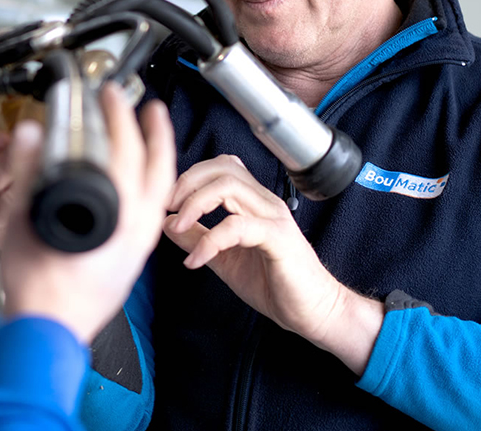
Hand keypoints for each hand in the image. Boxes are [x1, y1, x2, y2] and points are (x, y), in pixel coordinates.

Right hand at [0, 84, 174, 343]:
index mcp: (116, 217)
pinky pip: (156, 205)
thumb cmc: (39, 289)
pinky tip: (143, 173)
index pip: (127, 152)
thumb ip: (27, 172)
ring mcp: (140, 242)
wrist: (47, 333)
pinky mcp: (136, 253)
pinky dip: (154, 180)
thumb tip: (31, 134)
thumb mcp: (22, 222)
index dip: (119, 117)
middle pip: (157, 166)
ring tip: (152, 129)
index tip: (110, 95)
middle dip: (152, 130)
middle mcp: (138, 228)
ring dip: (158, 153)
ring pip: (162, 187)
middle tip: (143, 103)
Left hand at [163, 155, 382, 374]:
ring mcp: (274, 218)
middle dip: (187, 183)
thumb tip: (166, 222)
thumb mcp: (225, 259)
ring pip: (229, 187)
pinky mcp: (278, 239)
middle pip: (222, 168)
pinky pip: (238, 227)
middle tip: (166, 207)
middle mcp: (265, 202)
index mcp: (254, 203)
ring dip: (194, 204)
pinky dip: (209, 241)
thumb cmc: (277, 284)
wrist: (315, 312)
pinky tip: (195, 262)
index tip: (166, 202)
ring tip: (176, 227)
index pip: (220, 167)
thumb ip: (198, 238)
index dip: (189, 177)